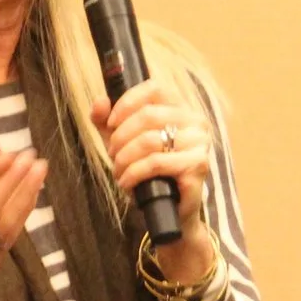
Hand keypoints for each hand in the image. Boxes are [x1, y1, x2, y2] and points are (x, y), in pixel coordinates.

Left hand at [92, 78, 215, 281]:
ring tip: (118, 171)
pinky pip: (156, 163)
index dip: (127, 102)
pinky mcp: (197, 167)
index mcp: (182, 110)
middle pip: (148, 115)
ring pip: (150, 140)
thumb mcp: (124, 144)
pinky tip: (126, 182)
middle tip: (112, 155)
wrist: (171, 212)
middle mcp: (197, 122)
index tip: (111, 123)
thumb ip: (109, 122)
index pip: (155, 89)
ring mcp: (200, 144)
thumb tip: (99, 103)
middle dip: (120, 137)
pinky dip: (133, 173)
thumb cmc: (151, 175)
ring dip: (124, 158)